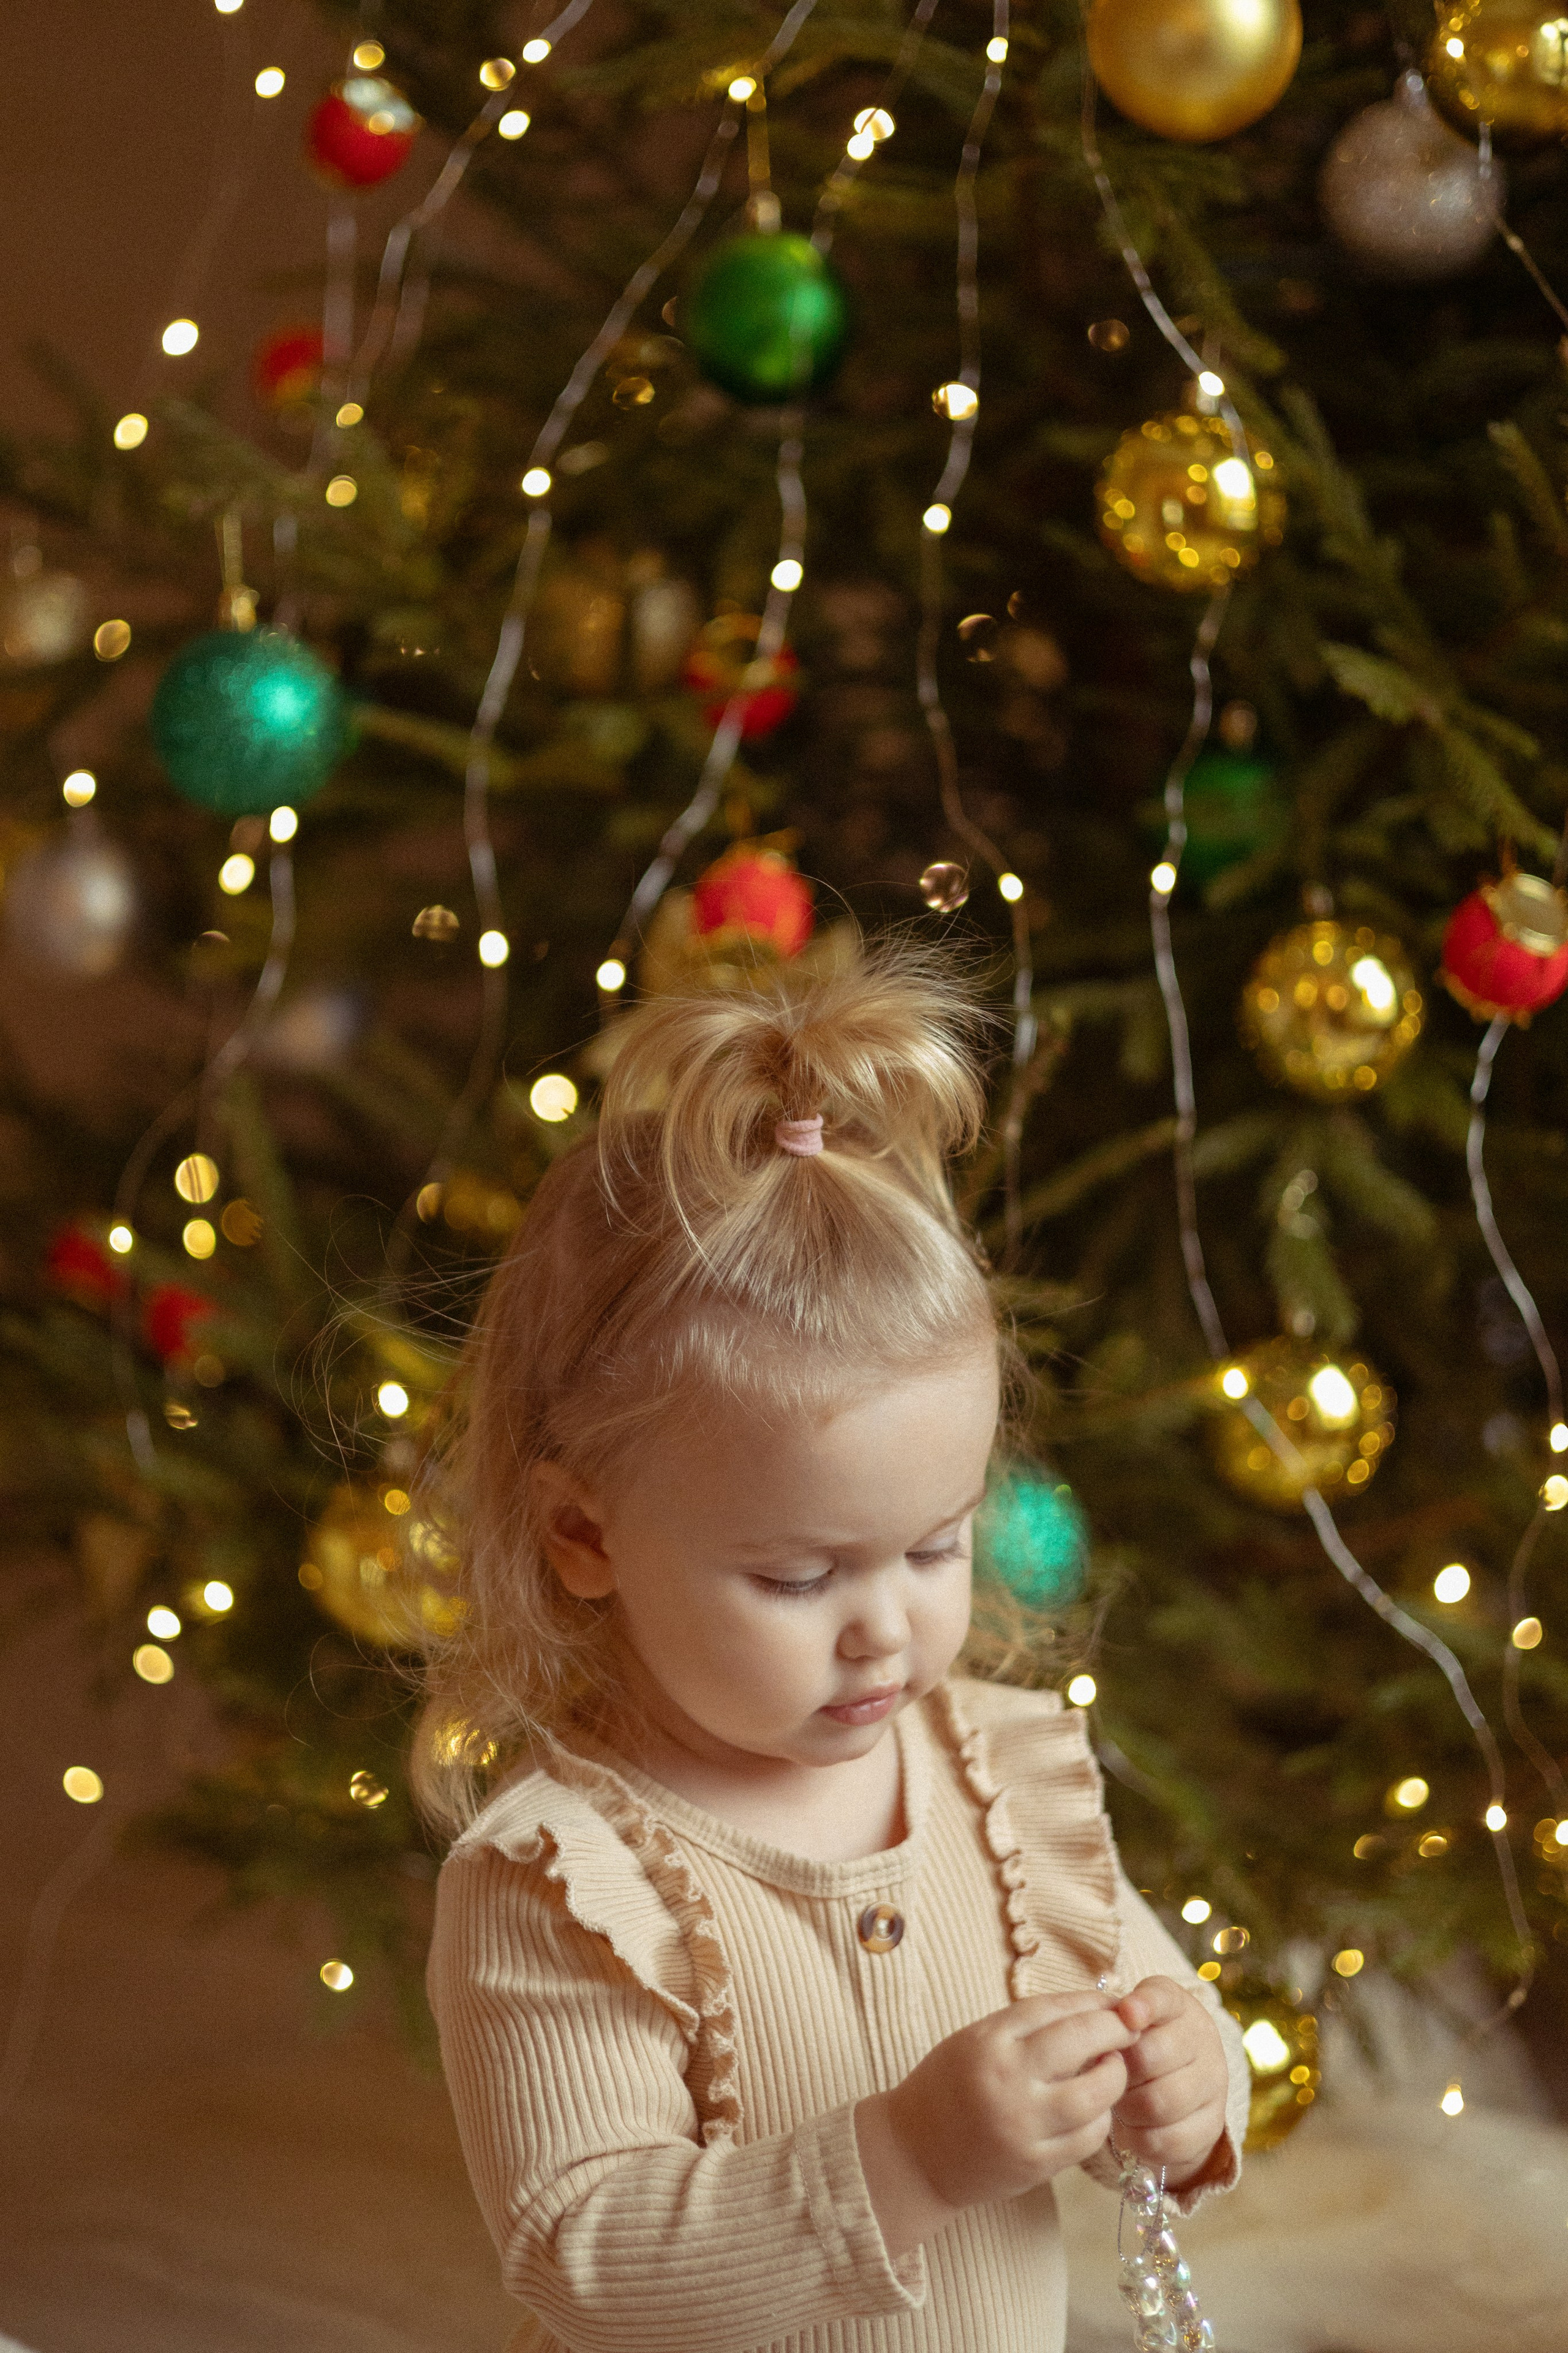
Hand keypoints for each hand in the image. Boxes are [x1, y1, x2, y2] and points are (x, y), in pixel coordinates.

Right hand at [857, 1991, 1131, 2255]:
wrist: (915, 2154)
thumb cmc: (948, 2086)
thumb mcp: (976, 2040)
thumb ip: (1028, 2026)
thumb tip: (1092, 2009)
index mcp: (989, 2041)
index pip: (1055, 2009)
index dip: (1094, 2002)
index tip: (1117, 2002)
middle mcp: (1007, 2080)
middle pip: (1083, 2042)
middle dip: (1116, 2031)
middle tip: (1130, 2030)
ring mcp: (1023, 2126)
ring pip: (1096, 2095)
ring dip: (1114, 2078)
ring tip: (1111, 2070)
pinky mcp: (1035, 2164)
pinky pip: (1088, 2137)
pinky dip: (1100, 2118)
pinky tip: (1093, 2109)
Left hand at [1111, 1975, 1228, 2186]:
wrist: (1179, 2082)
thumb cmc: (1141, 2042)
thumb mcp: (1129, 2017)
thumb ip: (1119, 2012)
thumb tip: (1124, 2013)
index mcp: (1178, 2005)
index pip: (1162, 1998)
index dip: (1143, 2006)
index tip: (1126, 2015)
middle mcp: (1203, 2040)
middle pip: (1149, 2057)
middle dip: (1119, 2073)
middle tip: (1107, 2078)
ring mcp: (1214, 2084)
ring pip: (1158, 2103)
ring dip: (1128, 2109)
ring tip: (1120, 2103)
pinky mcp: (1212, 2126)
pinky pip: (1169, 2140)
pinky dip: (1141, 2139)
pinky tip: (1133, 2129)